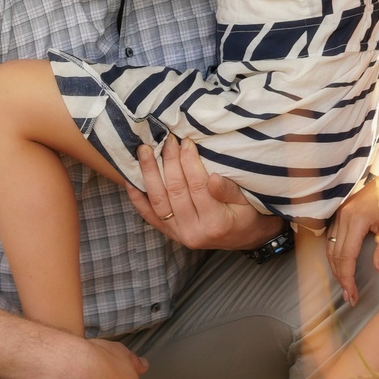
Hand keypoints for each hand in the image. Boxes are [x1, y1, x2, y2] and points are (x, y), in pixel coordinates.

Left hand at [124, 138, 279, 250]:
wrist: (245, 238)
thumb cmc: (248, 215)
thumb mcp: (248, 202)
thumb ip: (229, 191)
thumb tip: (213, 178)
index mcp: (216, 223)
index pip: (198, 186)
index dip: (189, 161)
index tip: (186, 142)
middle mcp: (193, 232)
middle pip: (176, 191)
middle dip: (169, 161)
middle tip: (166, 140)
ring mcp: (179, 234)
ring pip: (159, 201)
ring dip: (149, 174)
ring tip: (144, 151)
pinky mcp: (170, 233)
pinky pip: (149, 215)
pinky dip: (137, 198)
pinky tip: (130, 179)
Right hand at [324, 170, 378, 303]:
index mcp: (355, 219)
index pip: (346, 255)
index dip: (347, 278)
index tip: (352, 294)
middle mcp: (342, 216)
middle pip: (335, 254)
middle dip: (341, 278)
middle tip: (350, 297)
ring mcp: (338, 214)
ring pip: (330, 248)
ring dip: (336, 269)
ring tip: (345, 287)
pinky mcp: (339, 215)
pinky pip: (332, 239)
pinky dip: (335, 256)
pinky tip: (341, 269)